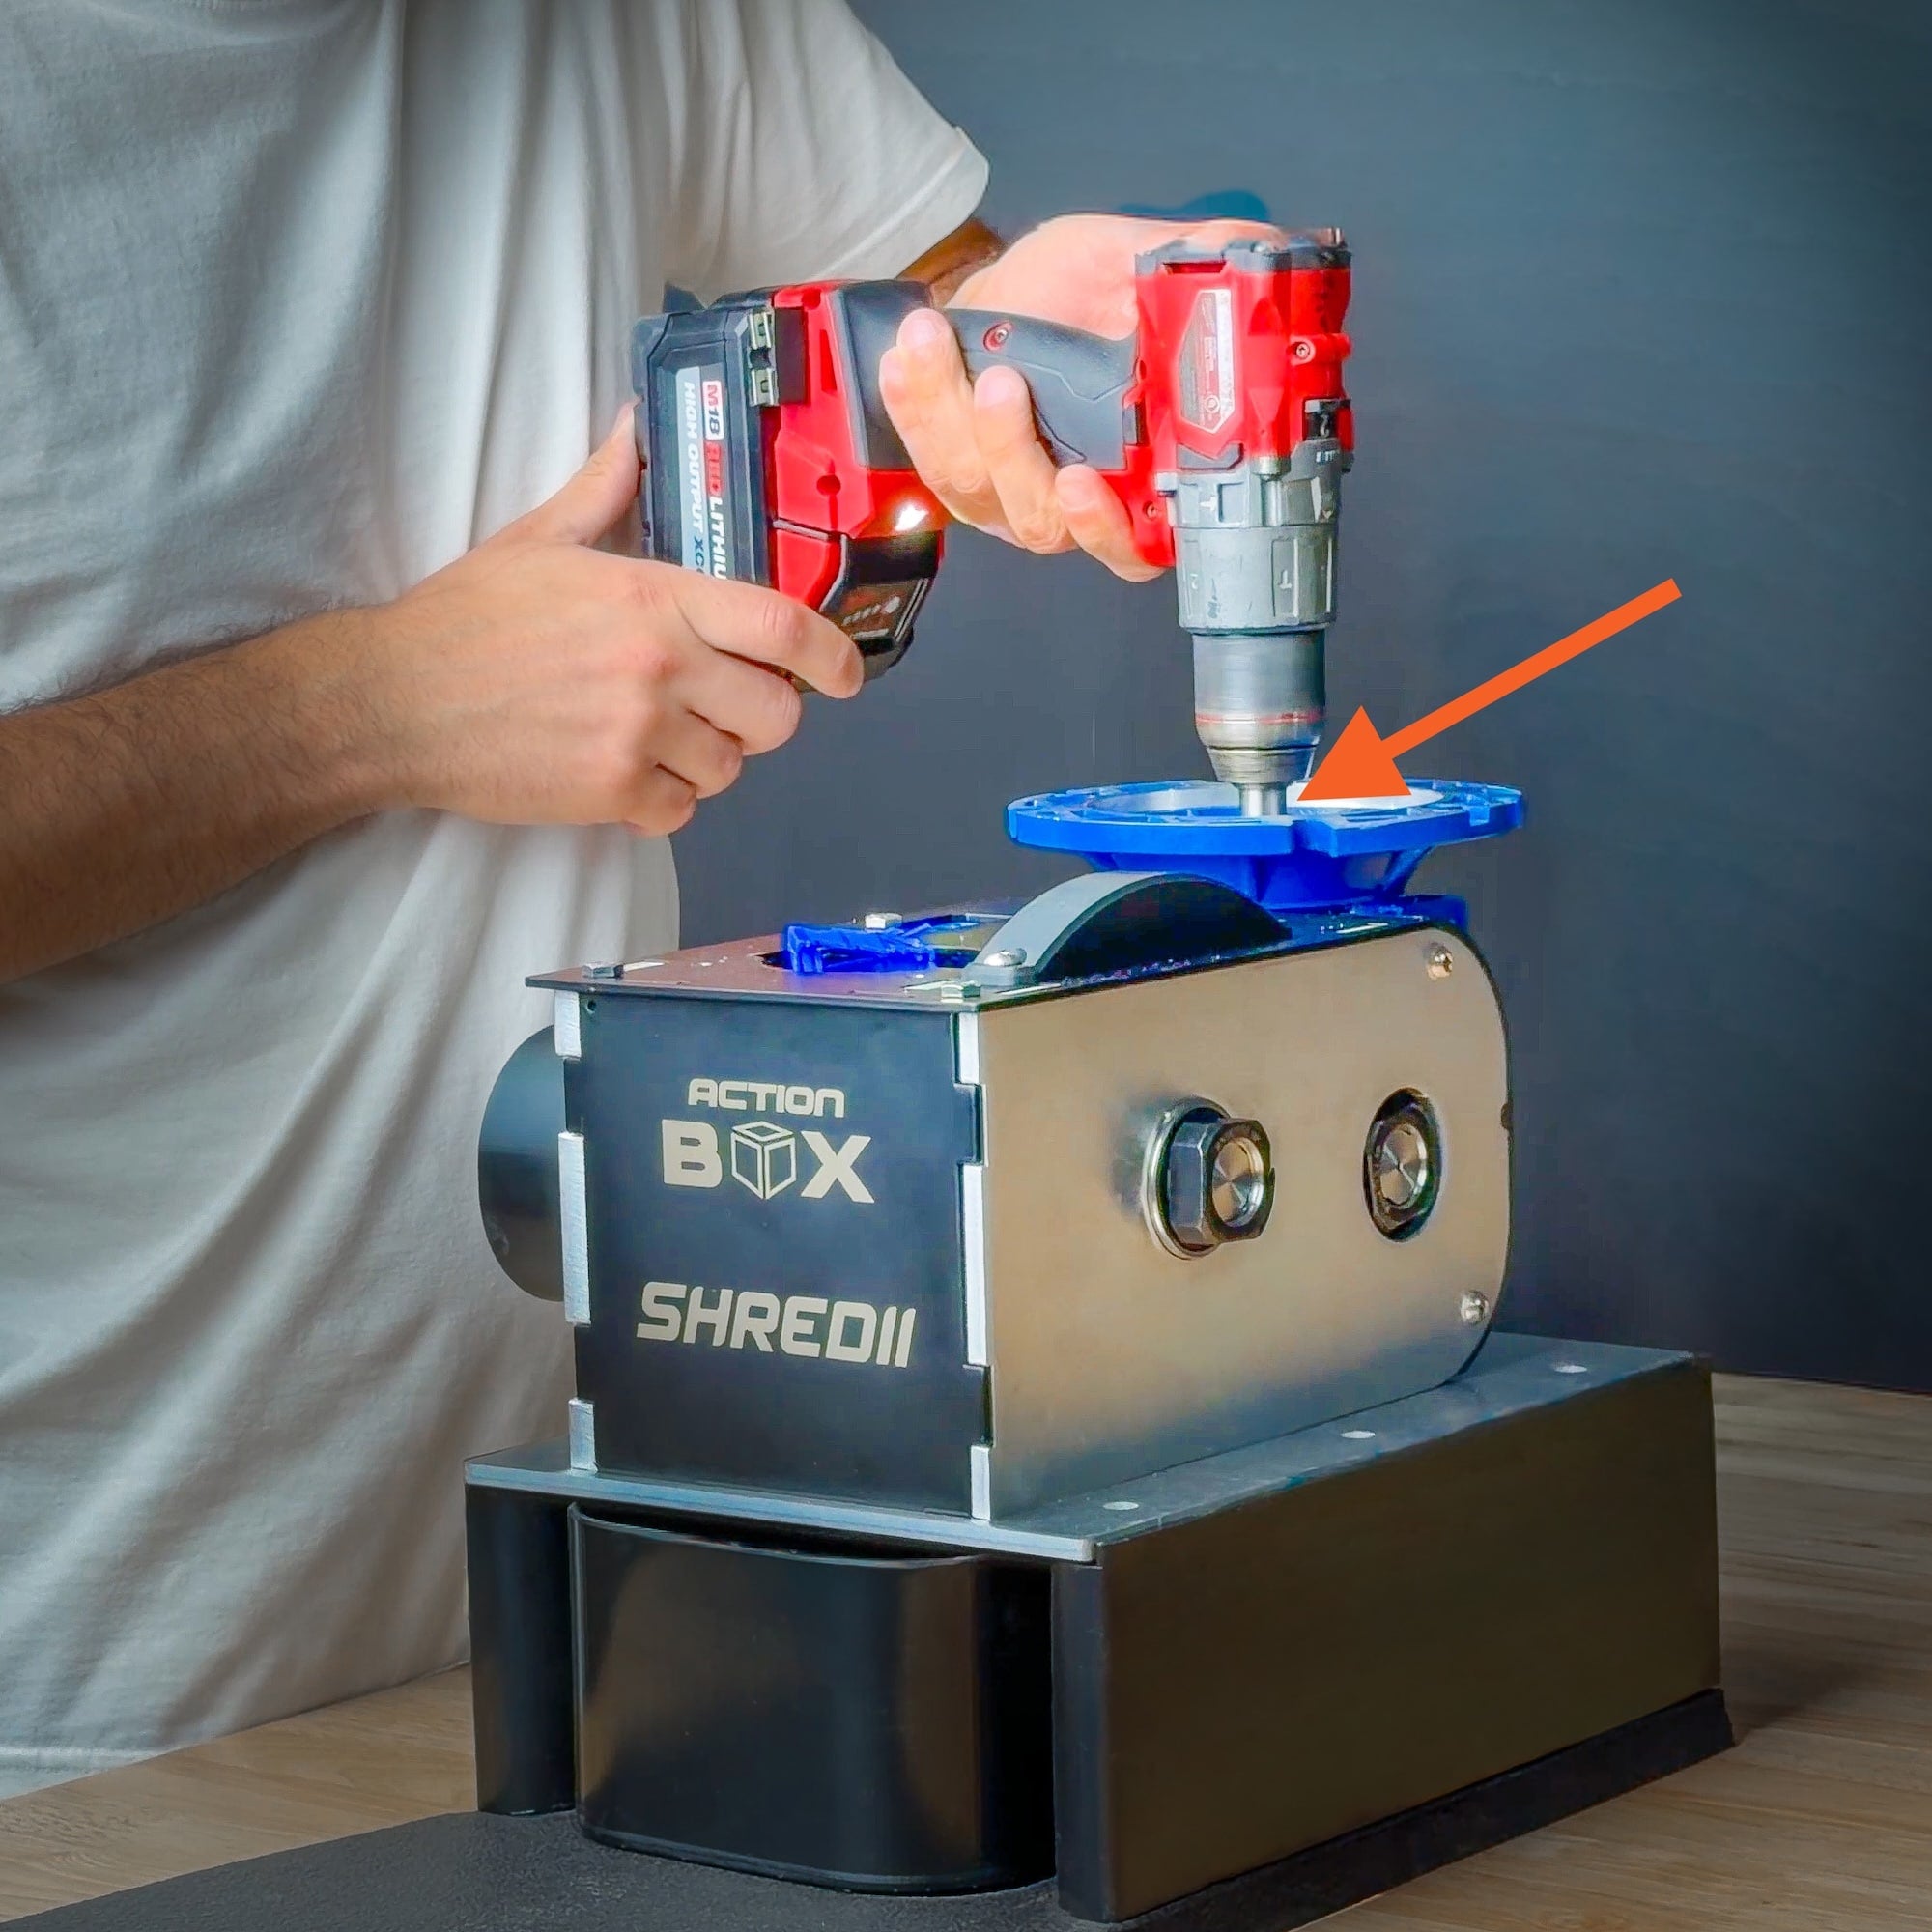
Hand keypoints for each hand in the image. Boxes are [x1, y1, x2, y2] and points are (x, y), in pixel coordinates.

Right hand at [366, 410, 861, 833]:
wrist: (393, 700)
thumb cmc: (465, 619)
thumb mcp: (540, 538)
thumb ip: (606, 489)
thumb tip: (634, 425)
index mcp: (655, 596)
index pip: (783, 626)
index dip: (833, 657)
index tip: (847, 673)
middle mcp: (660, 667)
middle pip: (778, 712)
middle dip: (767, 716)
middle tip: (731, 709)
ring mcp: (638, 736)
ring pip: (729, 768)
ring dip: (708, 760)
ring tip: (659, 739)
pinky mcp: (609, 794)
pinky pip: (680, 812)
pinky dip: (664, 802)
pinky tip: (626, 775)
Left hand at [878, 214, 1283, 580]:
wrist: (1005, 287)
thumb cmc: (1074, 290)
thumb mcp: (1134, 262)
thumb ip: (1192, 265)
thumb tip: (1262, 254)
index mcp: (1134, 469)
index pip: (1137, 540)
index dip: (1110, 529)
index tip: (1082, 482)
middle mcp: (1071, 497)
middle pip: (1042, 521)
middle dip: (1014, 452)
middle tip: (1005, 381)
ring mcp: (1007, 492)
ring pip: (976, 488)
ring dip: (949, 417)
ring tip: (935, 339)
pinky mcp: (953, 474)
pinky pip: (927, 458)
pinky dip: (912, 405)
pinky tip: (908, 353)